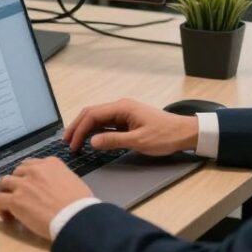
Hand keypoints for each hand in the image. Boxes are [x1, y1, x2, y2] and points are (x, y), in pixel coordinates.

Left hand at [0, 158, 93, 240]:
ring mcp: (23, 184)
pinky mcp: (15, 200)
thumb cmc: (81, 204)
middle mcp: (34, 170)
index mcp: (50, 164)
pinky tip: (6, 216)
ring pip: (4, 182)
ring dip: (5, 192)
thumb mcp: (73, 181)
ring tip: (8, 203)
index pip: (32, 164)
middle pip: (17, 172)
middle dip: (17, 182)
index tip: (30, 184)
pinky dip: (0, 207)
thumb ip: (60, 179)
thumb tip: (56, 188)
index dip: (29, 175)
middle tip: (20, 194)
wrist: (76, 217)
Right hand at [63, 99, 198, 155]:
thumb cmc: (165, 136)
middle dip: (77, 127)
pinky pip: (106, 124)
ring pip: (98, 118)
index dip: (79, 129)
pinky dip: (96, 131)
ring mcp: (124, 113)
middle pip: (91, 114)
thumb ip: (114, 141)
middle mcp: (121, 107)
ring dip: (85, 129)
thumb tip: (92, 142)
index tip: (72, 144)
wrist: (185, 133)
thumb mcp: (139, 141)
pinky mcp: (127, 120)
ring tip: (74, 142)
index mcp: (122, 108)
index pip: (92, 115)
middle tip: (66, 141)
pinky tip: (91, 140)